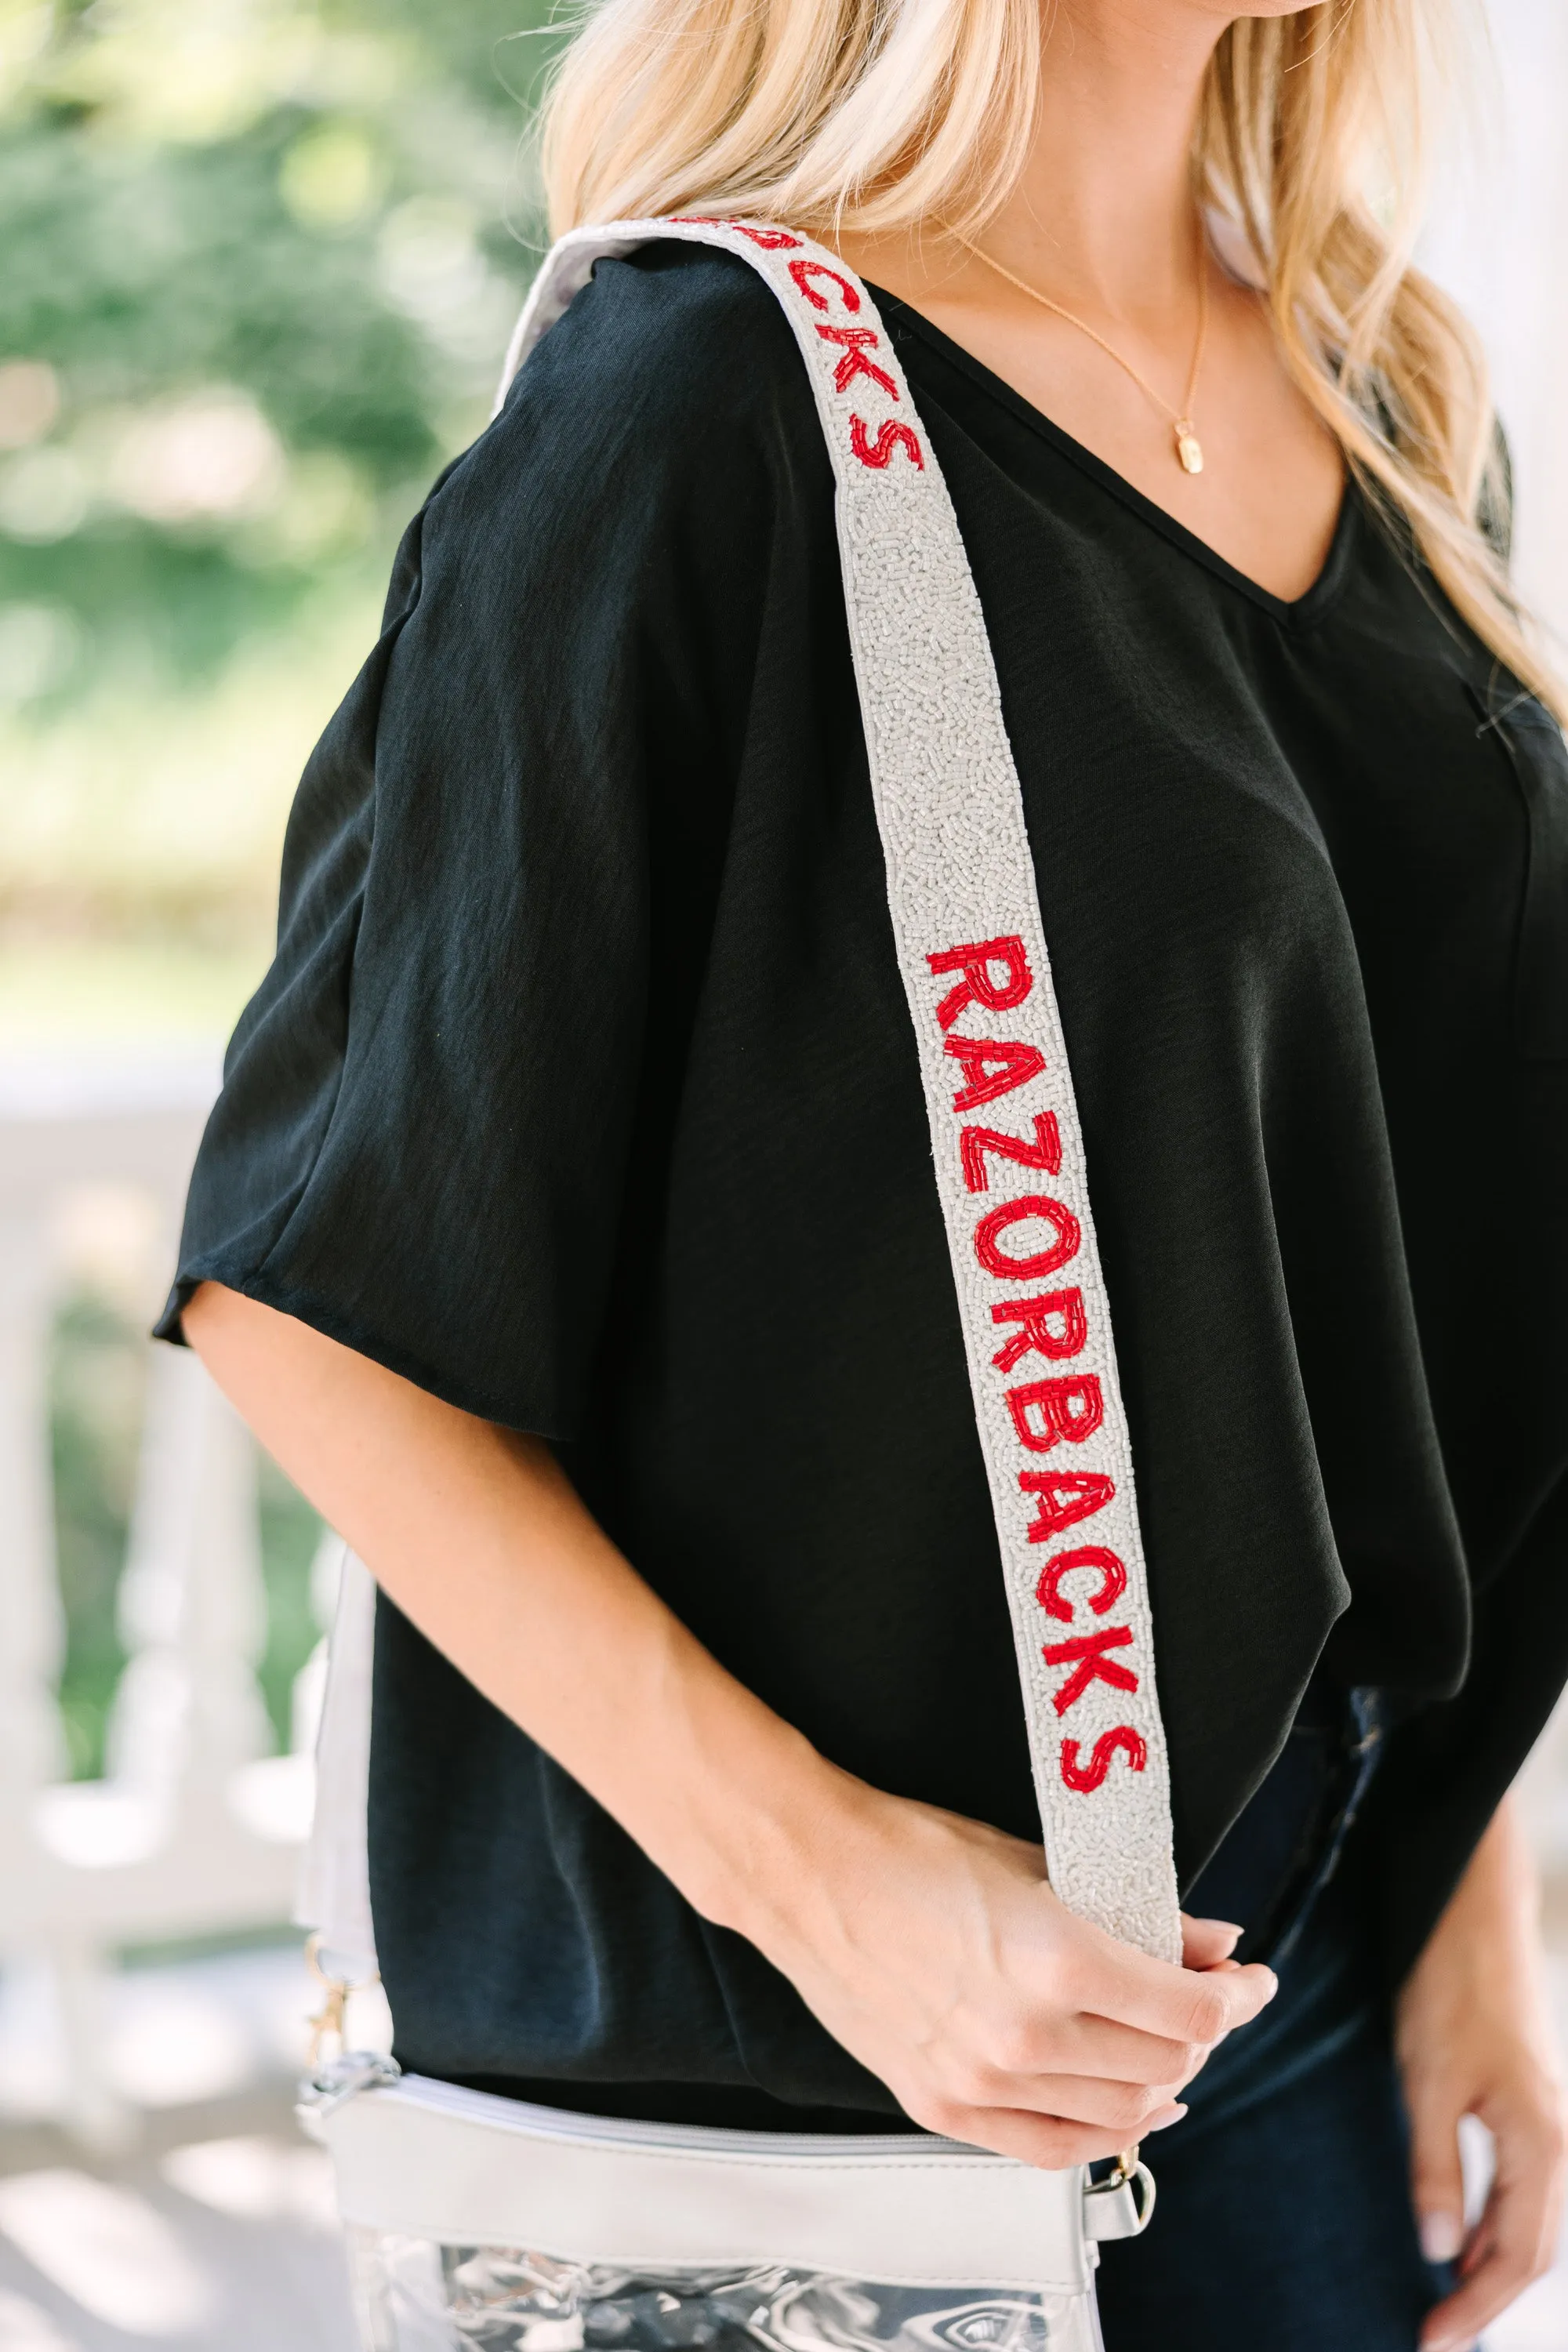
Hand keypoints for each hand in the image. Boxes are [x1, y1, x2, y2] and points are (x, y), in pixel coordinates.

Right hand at [740, 1771, 1276, 2167]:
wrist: (813, 1875)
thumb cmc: (914, 1851)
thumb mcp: (1041, 1864)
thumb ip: (1137, 1916)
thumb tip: (1214, 1942)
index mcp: (1057, 1959)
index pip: (1189, 2011)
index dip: (1239, 1999)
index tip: (1251, 1981)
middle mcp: (1026, 2033)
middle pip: (1165, 2065)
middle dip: (1207, 2035)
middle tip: (1214, 2003)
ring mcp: (982, 2081)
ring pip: (1118, 2115)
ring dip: (1164, 2083)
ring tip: (1173, 2050)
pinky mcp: (944, 2106)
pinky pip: (1050, 2146)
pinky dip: (1102, 2132)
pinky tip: (1124, 2106)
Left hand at [1397, 1795, 1566, 2351]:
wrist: (1473, 1919)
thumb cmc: (1450, 1991)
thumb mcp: (1427, 2082)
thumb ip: (1435, 2168)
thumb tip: (1437, 2250)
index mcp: (1541, 2146)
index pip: (1516, 2259)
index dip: (1475, 2310)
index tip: (1432, 2343)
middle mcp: (1559, 2144)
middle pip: (1534, 2253)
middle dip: (1487, 2302)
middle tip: (1435, 2339)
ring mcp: (1551, 2127)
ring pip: (1534, 2225)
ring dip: (1493, 2268)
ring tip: (1443, 2304)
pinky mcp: (1532, 2110)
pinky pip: (1526, 2191)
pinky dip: (1495, 2227)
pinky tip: (1458, 2240)